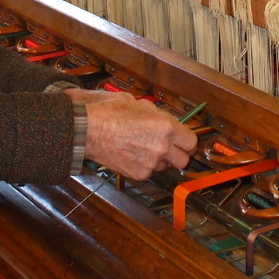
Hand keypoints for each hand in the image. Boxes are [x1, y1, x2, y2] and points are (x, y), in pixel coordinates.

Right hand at [66, 89, 197, 181]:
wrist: (87, 130)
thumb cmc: (109, 113)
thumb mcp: (138, 103)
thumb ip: (156, 114)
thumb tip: (163, 119)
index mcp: (166, 126)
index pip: (191, 142)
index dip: (187, 142)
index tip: (183, 142)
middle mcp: (162, 147)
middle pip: (183, 160)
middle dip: (178, 154)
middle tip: (169, 149)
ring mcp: (151, 163)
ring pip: (165, 167)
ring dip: (160, 160)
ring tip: (143, 148)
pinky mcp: (139, 174)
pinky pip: (149, 172)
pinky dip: (145, 166)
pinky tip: (133, 155)